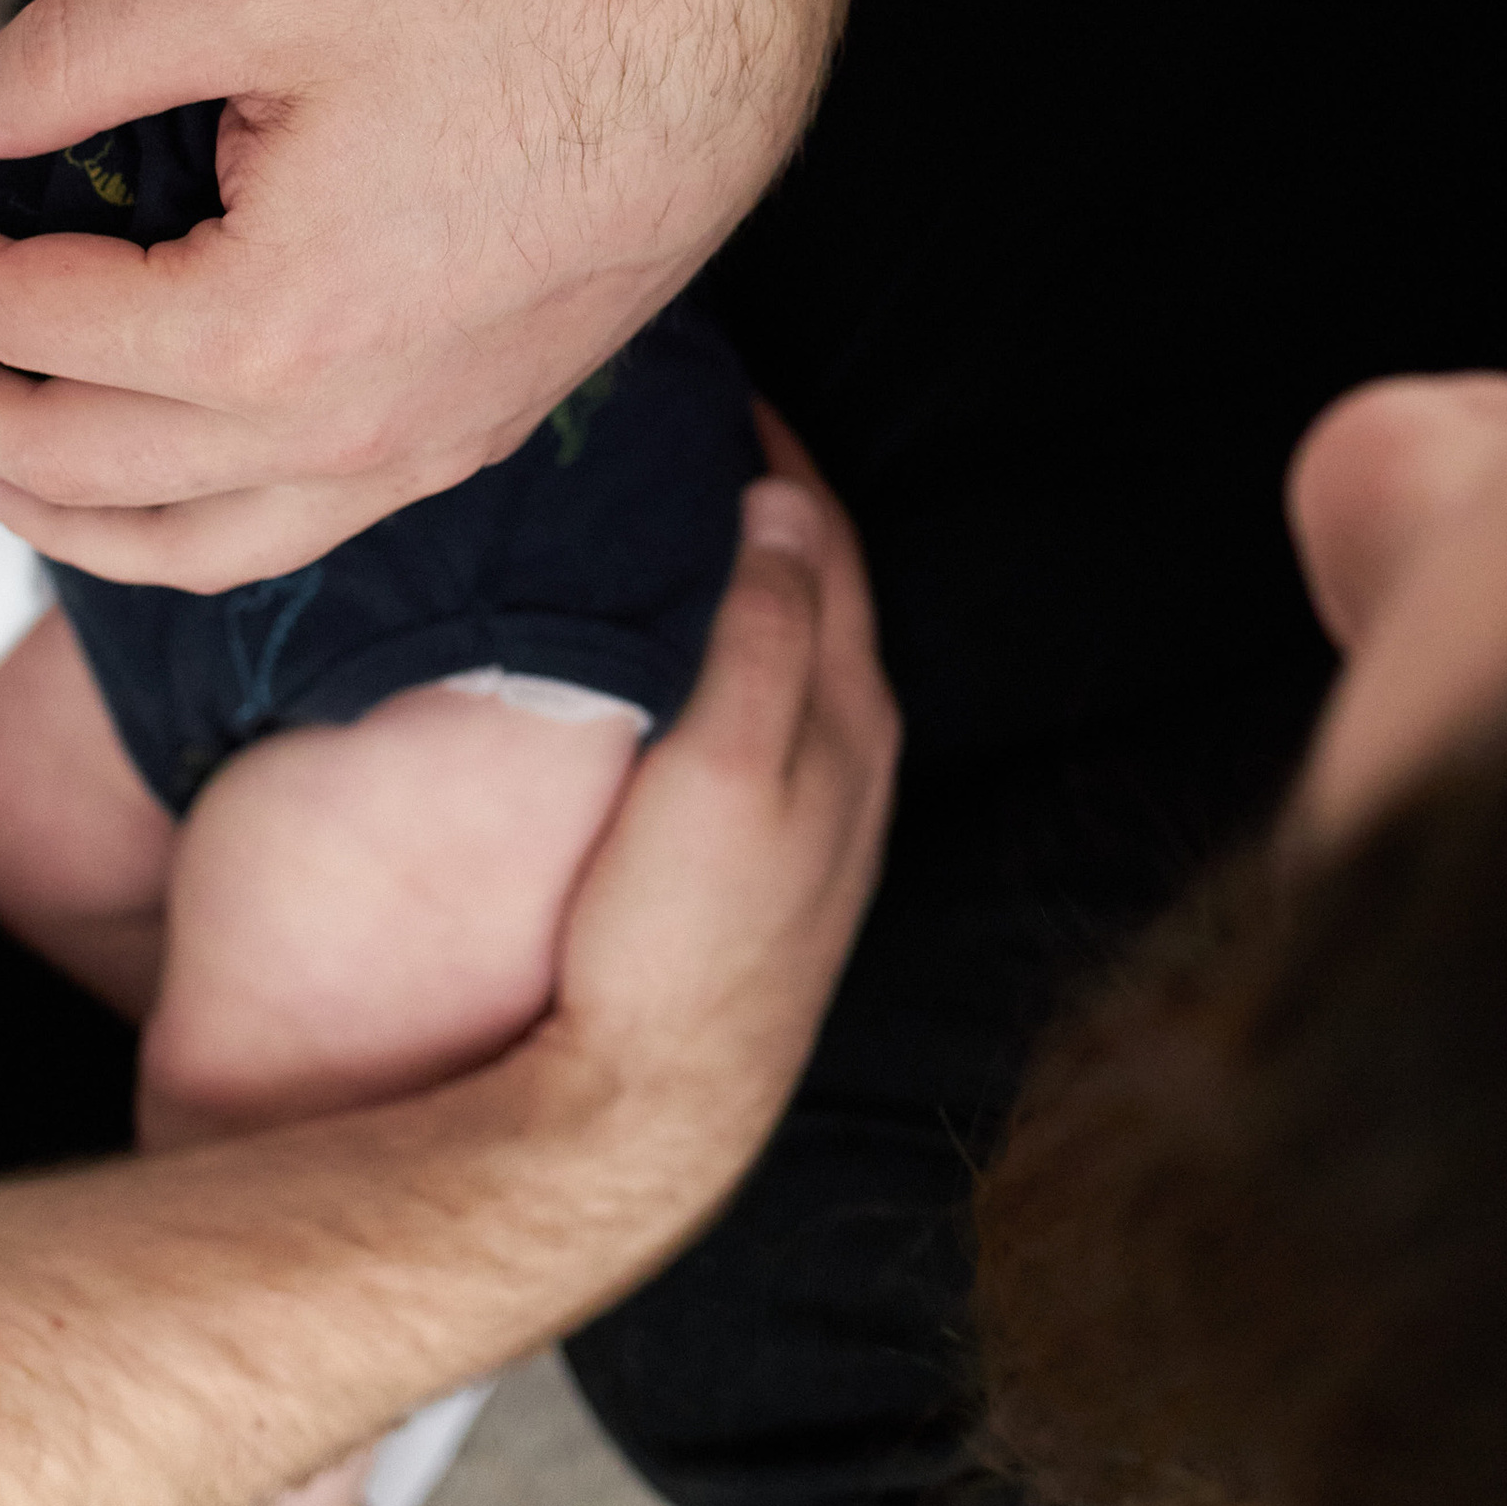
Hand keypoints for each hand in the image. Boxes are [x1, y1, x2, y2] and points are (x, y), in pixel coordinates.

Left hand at [0, 0, 850, 588]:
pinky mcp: (453, 451)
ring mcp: (399, 461)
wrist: (701, 66)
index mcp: (263, 330)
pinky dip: (180, 534)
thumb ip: (83, 54)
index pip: (30, 325)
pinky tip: (151, 485)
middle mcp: (328, 434)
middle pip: (75, 462)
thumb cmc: (500, 15)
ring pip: (180, 547)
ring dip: (50, 511)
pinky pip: (283, 540)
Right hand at [527, 421, 897, 1234]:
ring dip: (766, 583)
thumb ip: (764, 636)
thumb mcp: (723, 770)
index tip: (723, 392)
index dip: (781, 462)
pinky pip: (777, 716)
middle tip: (702, 437)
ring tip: (691, 524)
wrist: (650, 1112)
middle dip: (779, 509)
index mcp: (851, 721)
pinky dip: (748, 654)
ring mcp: (822, 823)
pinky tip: (693, 661)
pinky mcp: (775, 870)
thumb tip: (782, 505)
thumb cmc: (677, 939)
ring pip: (808, 658)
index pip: (827, 549)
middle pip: (829, 595)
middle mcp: (856, 764)